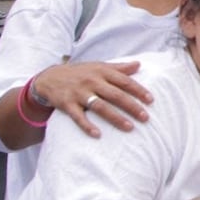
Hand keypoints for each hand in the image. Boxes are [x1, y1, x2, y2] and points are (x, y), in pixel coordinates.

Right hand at [34, 61, 152, 137]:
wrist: (49, 77)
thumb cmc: (81, 73)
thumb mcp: (98, 66)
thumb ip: (119, 67)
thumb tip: (139, 64)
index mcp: (102, 72)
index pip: (124, 81)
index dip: (138, 90)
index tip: (151, 100)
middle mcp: (92, 82)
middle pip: (115, 95)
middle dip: (132, 106)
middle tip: (146, 118)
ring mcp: (79, 93)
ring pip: (100, 106)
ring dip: (115, 118)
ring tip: (130, 127)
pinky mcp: (66, 104)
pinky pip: (78, 117)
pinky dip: (87, 126)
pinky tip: (98, 135)